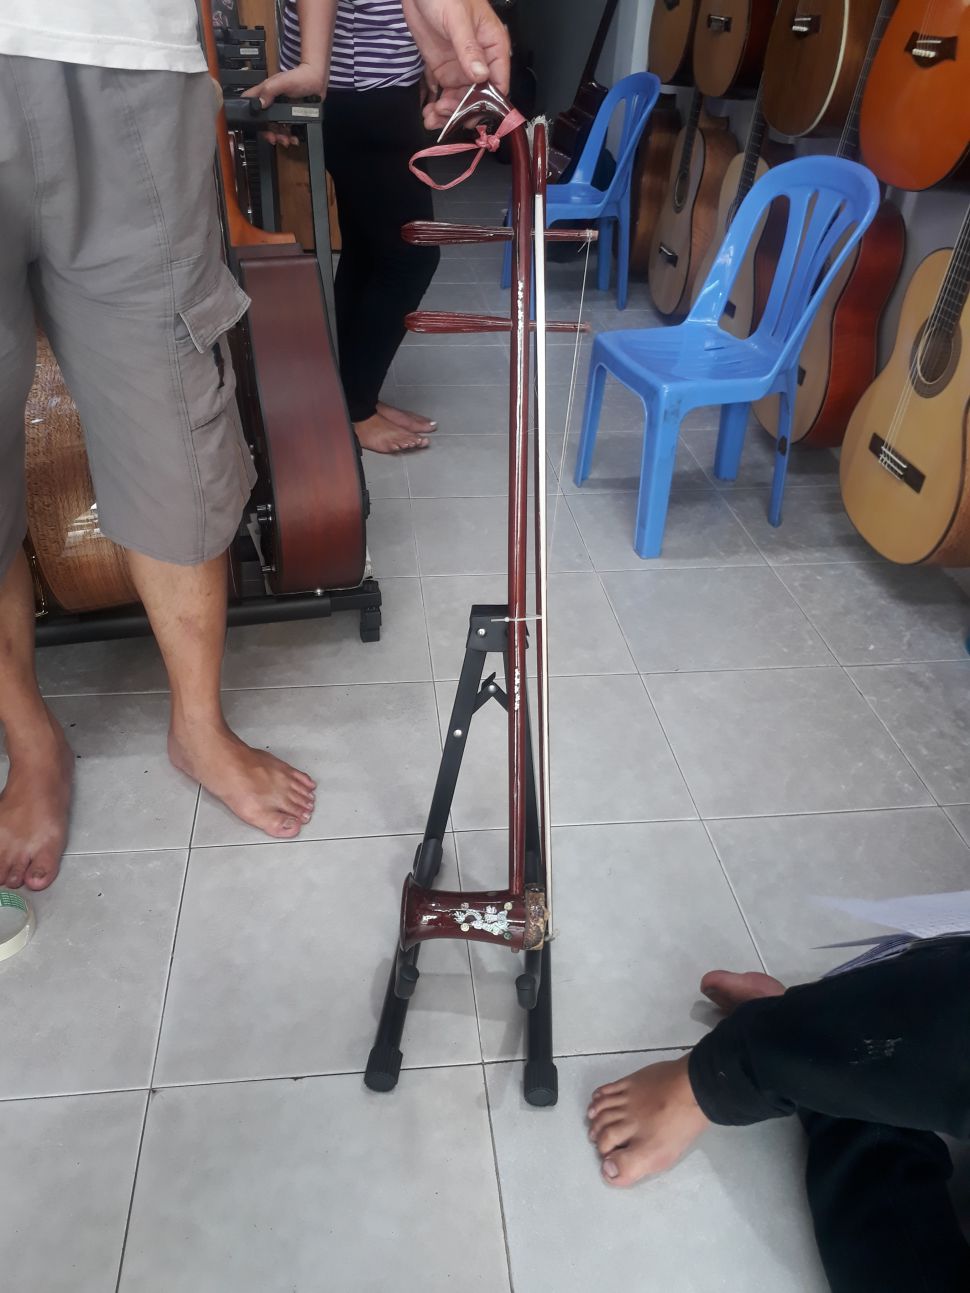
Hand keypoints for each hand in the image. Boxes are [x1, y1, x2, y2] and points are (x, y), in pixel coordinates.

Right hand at [243, 63, 325, 146]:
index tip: (256, 126)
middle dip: (268, 132)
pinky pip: (287, 129)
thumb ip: (269, 91)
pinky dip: (289, 136)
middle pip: (264, 121)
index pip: (250, 102)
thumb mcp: (282, 82)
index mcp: (265, 93)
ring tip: (286, 140)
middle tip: (273, 138)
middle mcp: (271, 103)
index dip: (249, 114)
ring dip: (280, 136)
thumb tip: (259, 103)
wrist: (317, 81)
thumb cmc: (300, 77)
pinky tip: (293, 138)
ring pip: (275, 128)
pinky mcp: (291, 116)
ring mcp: (281, 110)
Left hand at [400, 0, 511, 128]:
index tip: (474, 115)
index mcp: (493, 46)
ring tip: (432, 118)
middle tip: (445, 115)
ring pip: (461, 100)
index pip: (499, 82)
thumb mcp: (458, 19)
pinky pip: (445, 94)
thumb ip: (469, 48)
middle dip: (463, 111)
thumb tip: (481, 75)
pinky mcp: (444, 70)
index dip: (489, 102)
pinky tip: (428, 113)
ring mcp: (462, 68)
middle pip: (479, 97)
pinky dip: (437, 107)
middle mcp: (480, 61)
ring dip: (448, 114)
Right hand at [586, 1056, 710, 1187]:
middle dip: (597, 1137)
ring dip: (595, 1118)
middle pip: (603, 1128)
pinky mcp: (631, 1081)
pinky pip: (608, 1089)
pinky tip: (596, 1100)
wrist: (694, 1089)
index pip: (609, 1150)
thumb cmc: (683, 1125)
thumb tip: (607, 1171)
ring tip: (593, 1122)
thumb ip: (632, 1167)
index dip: (605, 1156)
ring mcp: (628, 1098)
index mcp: (635, 1140)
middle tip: (596, 1140)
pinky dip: (598, 1096)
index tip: (608, 1158)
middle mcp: (626, 1119)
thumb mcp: (663, 1157)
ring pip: (602, 1109)